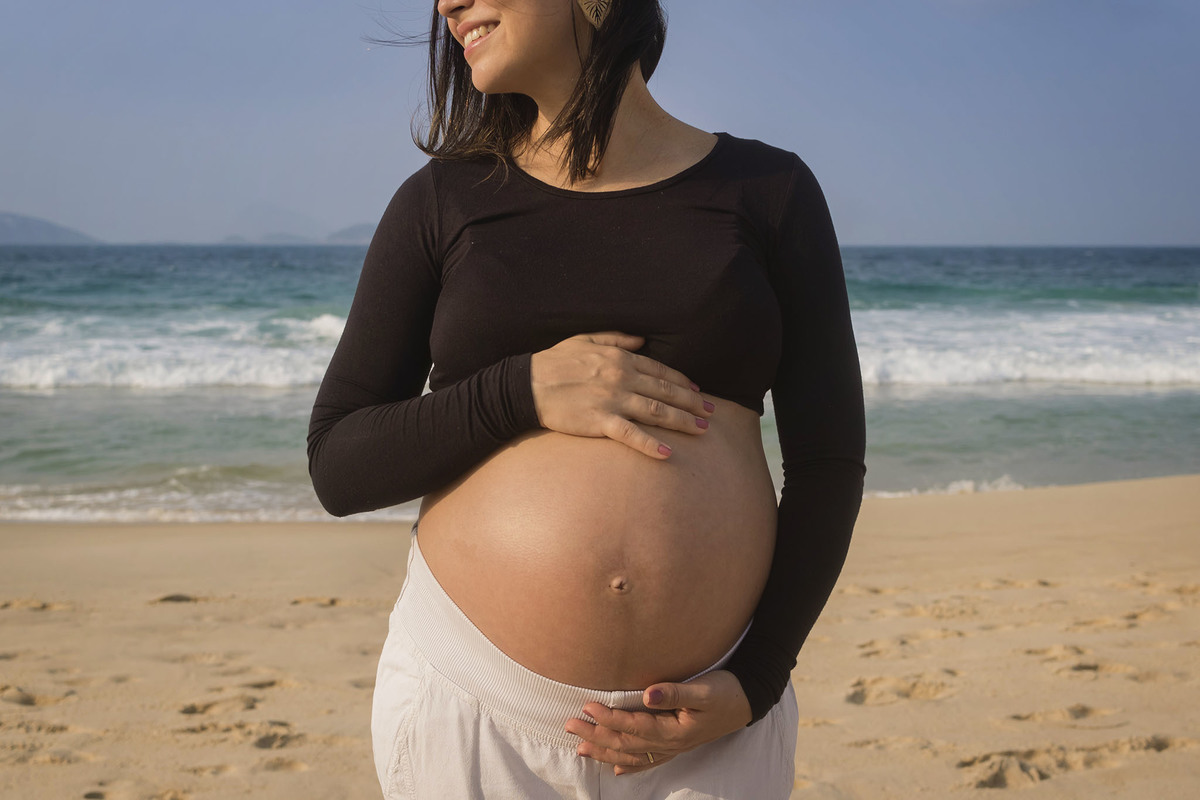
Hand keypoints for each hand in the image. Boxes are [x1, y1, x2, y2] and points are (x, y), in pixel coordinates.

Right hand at [529, 331, 715, 458]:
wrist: (528, 384)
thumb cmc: (554, 361)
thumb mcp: (585, 339)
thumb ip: (616, 338)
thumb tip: (642, 339)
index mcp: (619, 358)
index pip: (660, 370)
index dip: (682, 381)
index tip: (698, 390)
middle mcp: (621, 378)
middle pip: (665, 391)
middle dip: (692, 402)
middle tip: (711, 413)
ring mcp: (612, 400)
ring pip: (656, 411)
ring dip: (682, 421)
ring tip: (701, 430)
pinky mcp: (600, 422)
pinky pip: (631, 434)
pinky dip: (651, 444)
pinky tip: (668, 453)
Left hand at [564, 669, 751, 775]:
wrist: (749, 700)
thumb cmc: (726, 691)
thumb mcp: (703, 688)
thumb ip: (674, 692)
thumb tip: (647, 694)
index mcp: (674, 731)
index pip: (633, 726)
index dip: (608, 718)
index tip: (587, 708)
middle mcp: (671, 744)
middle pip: (626, 743)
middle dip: (596, 736)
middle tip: (569, 726)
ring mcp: (674, 747)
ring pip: (632, 754)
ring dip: (605, 751)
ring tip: (581, 749)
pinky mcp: (678, 744)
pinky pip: (649, 760)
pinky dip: (630, 764)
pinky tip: (616, 768)